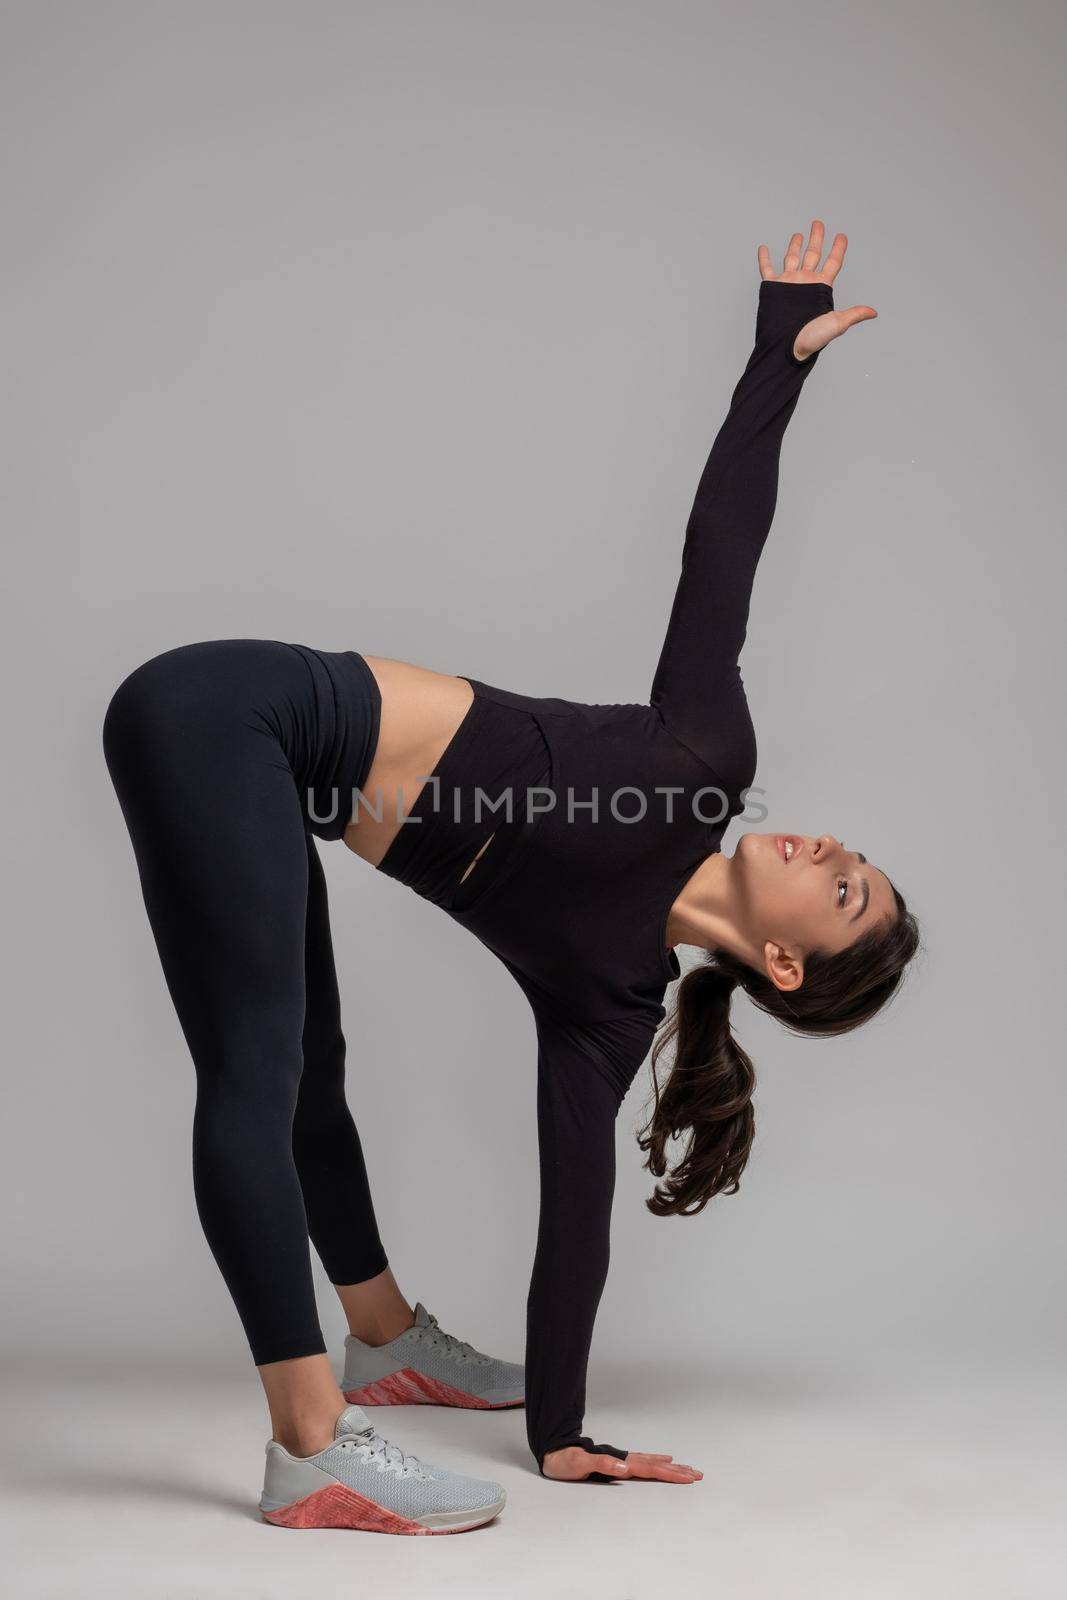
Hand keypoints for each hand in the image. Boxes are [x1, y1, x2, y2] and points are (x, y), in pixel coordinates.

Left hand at [542, 1445, 702, 1483]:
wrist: (554, 1451)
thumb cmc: (565, 1460)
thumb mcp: (580, 1463)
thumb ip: (602, 1463)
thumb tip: (625, 1467)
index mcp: (619, 1461)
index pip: (650, 1469)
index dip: (670, 1473)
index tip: (688, 1476)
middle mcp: (623, 1459)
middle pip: (656, 1466)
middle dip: (677, 1471)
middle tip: (698, 1474)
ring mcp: (621, 1459)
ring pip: (652, 1463)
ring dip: (670, 1467)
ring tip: (687, 1468)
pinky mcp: (616, 1462)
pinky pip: (643, 1463)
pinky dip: (657, 1462)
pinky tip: (663, 1461)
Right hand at [757, 219, 876, 360]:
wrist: (787, 347)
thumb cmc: (811, 339)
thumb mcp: (837, 324)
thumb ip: (853, 314)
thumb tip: (873, 312)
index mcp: (821, 287)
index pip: (832, 262)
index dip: (838, 248)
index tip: (842, 236)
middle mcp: (805, 282)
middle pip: (813, 253)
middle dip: (816, 238)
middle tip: (818, 223)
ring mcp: (789, 284)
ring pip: (792, 258)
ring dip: (795, 246)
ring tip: (798, 235)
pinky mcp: (773, 289)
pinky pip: (767, 270)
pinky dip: (764, 259)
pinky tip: (764, 248)